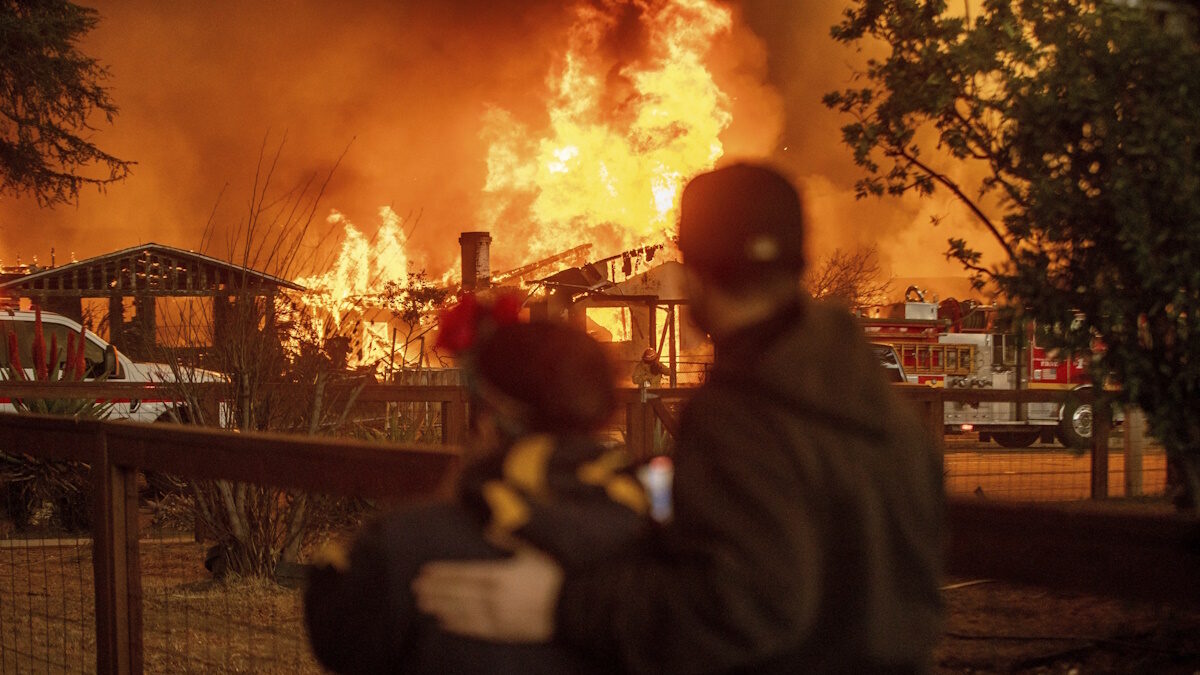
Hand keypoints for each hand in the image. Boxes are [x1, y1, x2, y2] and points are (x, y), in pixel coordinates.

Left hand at [412, 546, 563, 642]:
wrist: (575, 606)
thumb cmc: (557, 574)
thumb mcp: (535, 550)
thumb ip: (511, 540)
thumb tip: (491, 528)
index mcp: (499, 574)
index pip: (462, 574)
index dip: (442, 573)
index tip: (425, 572)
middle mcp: (494, 597)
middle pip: (457, 593)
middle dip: (436, 590)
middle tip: (416, 589)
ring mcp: (498, 616)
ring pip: (462, 611)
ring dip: (441, 607)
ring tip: (424, 604)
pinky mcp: (506, 632)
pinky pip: (476, 629)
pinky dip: (458, 626)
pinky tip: (445, 623)